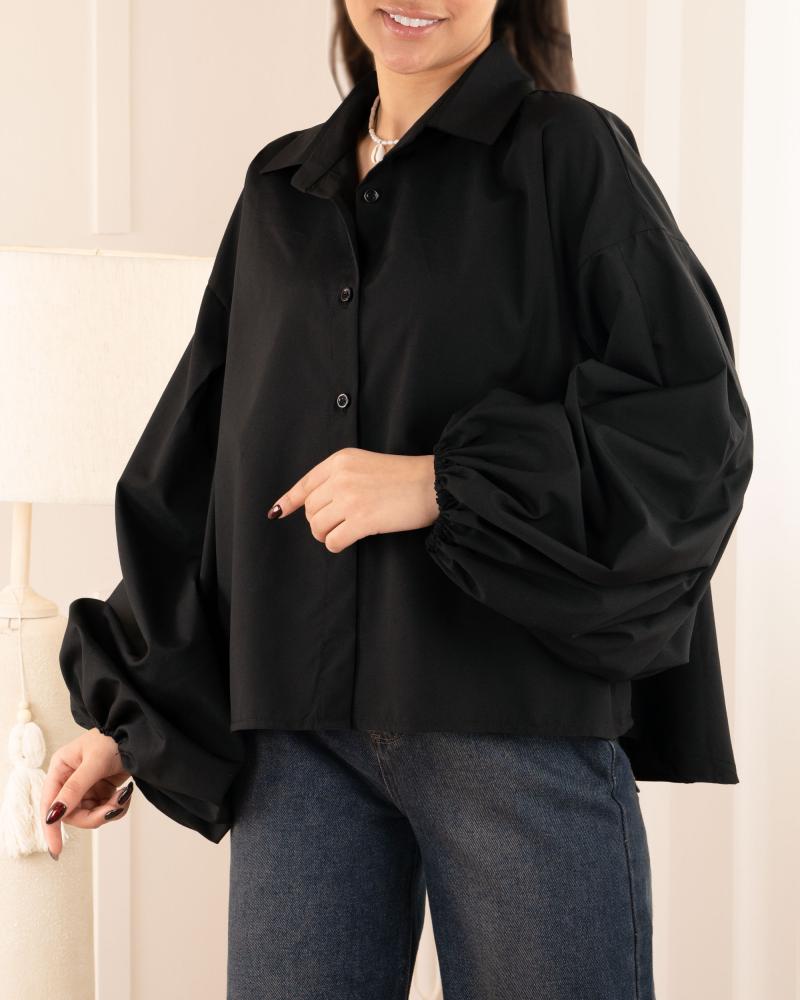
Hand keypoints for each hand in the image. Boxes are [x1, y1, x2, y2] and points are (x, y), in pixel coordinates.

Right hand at [42, 727, 134, 859]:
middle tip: (113, 809)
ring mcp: (86, 787)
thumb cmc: (113, 738)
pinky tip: (125, 794)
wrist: (138, 733)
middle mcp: (70, 780)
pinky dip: (117, 807)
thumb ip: (75, 788)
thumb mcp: (94, 762)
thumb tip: (54, 814)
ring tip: (123, 795)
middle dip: (94, 815)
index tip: (56, 850)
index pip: (50, 804)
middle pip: (72, 814)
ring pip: (90, 815)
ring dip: (108, 811)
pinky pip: (105, 810)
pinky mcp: (102, 791)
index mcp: (60, 768)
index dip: (51, 828)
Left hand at [267, 447, 438, 552]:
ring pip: (317, 526)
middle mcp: (340, 477)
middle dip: (319, 521)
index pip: (305, 483)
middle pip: (310, 509)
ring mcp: (349, 498)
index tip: (276, 512)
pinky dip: (336, 545)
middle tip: (338, 524)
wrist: (433, 484)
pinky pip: (333, 541)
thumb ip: (340, 477)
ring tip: (342, 532)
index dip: (289, 500)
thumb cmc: (405, 476)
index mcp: (340, 460)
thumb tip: (314, 504)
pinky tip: (347, 541)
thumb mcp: (366, 464)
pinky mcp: (361, 520)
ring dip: (326, 535)